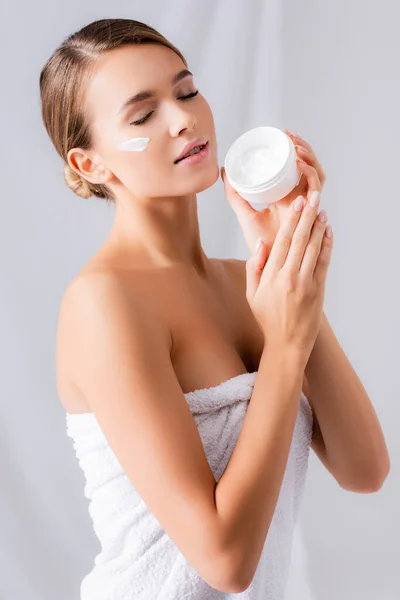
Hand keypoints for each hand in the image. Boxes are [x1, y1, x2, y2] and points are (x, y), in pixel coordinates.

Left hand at [220, 130, 326, 257]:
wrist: (267, 263)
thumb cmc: (258, 242)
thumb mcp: (244, 212)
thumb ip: (234, 195)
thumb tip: (224, 172)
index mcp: (289, 196)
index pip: (298, 167)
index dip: (296, 148)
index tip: (284, 133)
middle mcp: (301, 199)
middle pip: (310, 167)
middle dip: (304, 147)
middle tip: (289, 135)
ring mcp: (308, 205)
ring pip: (317, 174)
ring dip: (309, 156)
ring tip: (295, 146)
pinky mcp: (311, 213)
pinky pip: (317, 189)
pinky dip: (310, 173)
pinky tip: (299, 164)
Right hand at [245, 193, 332, 364]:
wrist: (287, 343)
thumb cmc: (267, 319)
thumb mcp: (251, 294)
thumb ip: (254, 267)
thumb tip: (261, 244)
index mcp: (271, 277)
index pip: (282, 242)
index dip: (290, 220)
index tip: (296, 204)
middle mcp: (289, 277)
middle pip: (300, 240)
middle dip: (306, 216)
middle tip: (312, 197)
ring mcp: (306, 283)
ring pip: (314, 248)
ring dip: (318, 227)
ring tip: (321, 210)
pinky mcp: (318, 289)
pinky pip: (324, 262)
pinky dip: (327, 245)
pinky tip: (328, 232)